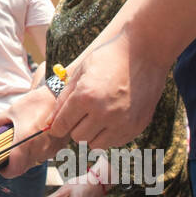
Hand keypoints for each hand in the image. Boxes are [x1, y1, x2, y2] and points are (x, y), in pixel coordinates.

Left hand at [0, 86, 62, 178]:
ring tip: (23, 143)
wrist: (61, 96)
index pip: (14, 169)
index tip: (1, 167)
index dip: (5, 171)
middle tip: (9, 155)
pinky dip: (38, 151)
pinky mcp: (60, 147)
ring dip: (27, 157)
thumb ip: (1, 123)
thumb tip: (0, 130)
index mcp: (25, 143)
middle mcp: (39, 150)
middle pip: (24, 167)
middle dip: (15, 164)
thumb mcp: (12, 110)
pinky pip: (45, 155)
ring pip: (35, 162)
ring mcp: (51, 150)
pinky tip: (36, 139)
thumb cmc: (36, 102)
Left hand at [48, 26, 167, 148]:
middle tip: (81, 115)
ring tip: (96, 117)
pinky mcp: (136, 126)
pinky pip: (115, 142)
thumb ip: (64, 98)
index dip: (57, 126)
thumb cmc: (109, 58)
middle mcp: (103, 112)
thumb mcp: (80, 71)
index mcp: (85, 97)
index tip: (60, 124)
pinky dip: (110, 134)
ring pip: (96, 144)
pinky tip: (112, 118)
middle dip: (75, 127)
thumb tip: (50, 122)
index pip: (62, 125)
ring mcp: (122, 122)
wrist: (145, 52)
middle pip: (78, 137)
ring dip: (92, 134)